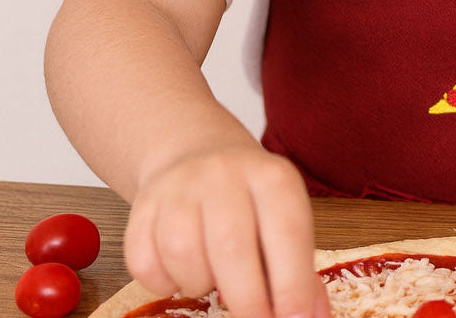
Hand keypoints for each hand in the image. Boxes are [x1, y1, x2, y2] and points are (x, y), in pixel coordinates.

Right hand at [124, 142, 328, 317]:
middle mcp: (226, 173)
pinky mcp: (143, 204)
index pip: (287, 232)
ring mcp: (181, 186)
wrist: (196, 153)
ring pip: (184, 253)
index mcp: (273, 177)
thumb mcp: (283, 219)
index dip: (292, 284)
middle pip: (232, 246)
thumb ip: (298, 271)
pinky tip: (179, 272)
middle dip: (247, 300)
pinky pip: (145, 261)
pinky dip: (162, 283)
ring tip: (212, 279)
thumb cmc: (250, 202)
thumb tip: (313, 317)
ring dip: (199, 285)